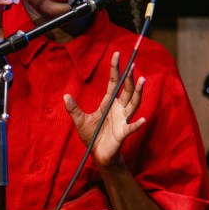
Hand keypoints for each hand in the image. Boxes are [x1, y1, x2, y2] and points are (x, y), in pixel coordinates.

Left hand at [63, 52, 145, 167]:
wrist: (98, 155)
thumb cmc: (92, 136)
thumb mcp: (80, 121)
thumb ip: (74, 109)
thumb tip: (65, 96)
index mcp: (108, 104)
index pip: (114, 83)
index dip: (116, 69)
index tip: (117, 54)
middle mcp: (118, 109)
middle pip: (126, 90)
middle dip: (129, 78)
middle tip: (133, 64)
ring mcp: (122, 120)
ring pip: (133, 104)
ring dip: (137, 93)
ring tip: (142, 80)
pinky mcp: (123, 133)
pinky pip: (131, 128)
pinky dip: (137, 124)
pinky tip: (143, 120)